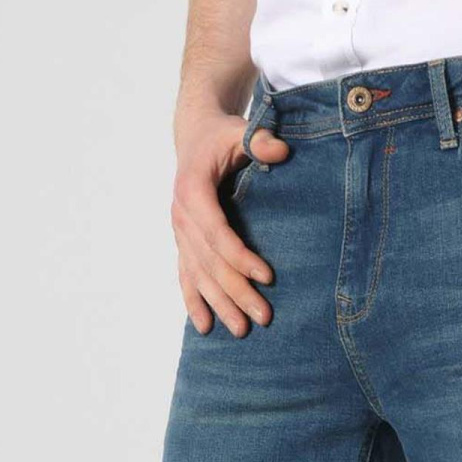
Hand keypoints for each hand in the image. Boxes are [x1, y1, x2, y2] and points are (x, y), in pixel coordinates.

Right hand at [171, 112, 291, 332]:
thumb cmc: (222, 135)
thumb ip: (258, 139)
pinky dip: (193, 301)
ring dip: (219, 304)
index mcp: (192, 190)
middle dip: (235, 291)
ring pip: (198, 274)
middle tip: (262, 317)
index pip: (217, 232)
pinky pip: (186, 275)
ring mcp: (180, 232)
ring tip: (241, 331)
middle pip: (209, 262)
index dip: (240, 257)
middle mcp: (181, 216)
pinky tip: (204, 327)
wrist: (195, 136)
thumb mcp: (239, 130)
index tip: (268, 277)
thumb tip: (280, 150)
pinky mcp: (183, 241)